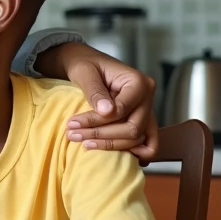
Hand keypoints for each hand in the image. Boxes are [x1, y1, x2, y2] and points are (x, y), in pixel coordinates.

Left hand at [39, 42, 157, 161]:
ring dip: (110, 145)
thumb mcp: (84, 72)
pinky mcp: (140, 120)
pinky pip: (147, 143)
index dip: (98, 121)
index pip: (122, 111)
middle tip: (73, 135)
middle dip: (102, 135)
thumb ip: (95, 91)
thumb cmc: (85, 64)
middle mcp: (147, 97)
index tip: (73, 123)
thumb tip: (108, 112)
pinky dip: (135, 152)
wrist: (86, 64)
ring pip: (137, 139)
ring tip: (82, 143)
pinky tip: (117, 156)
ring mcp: (146, 110)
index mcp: (138, 82)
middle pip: (133, 129)